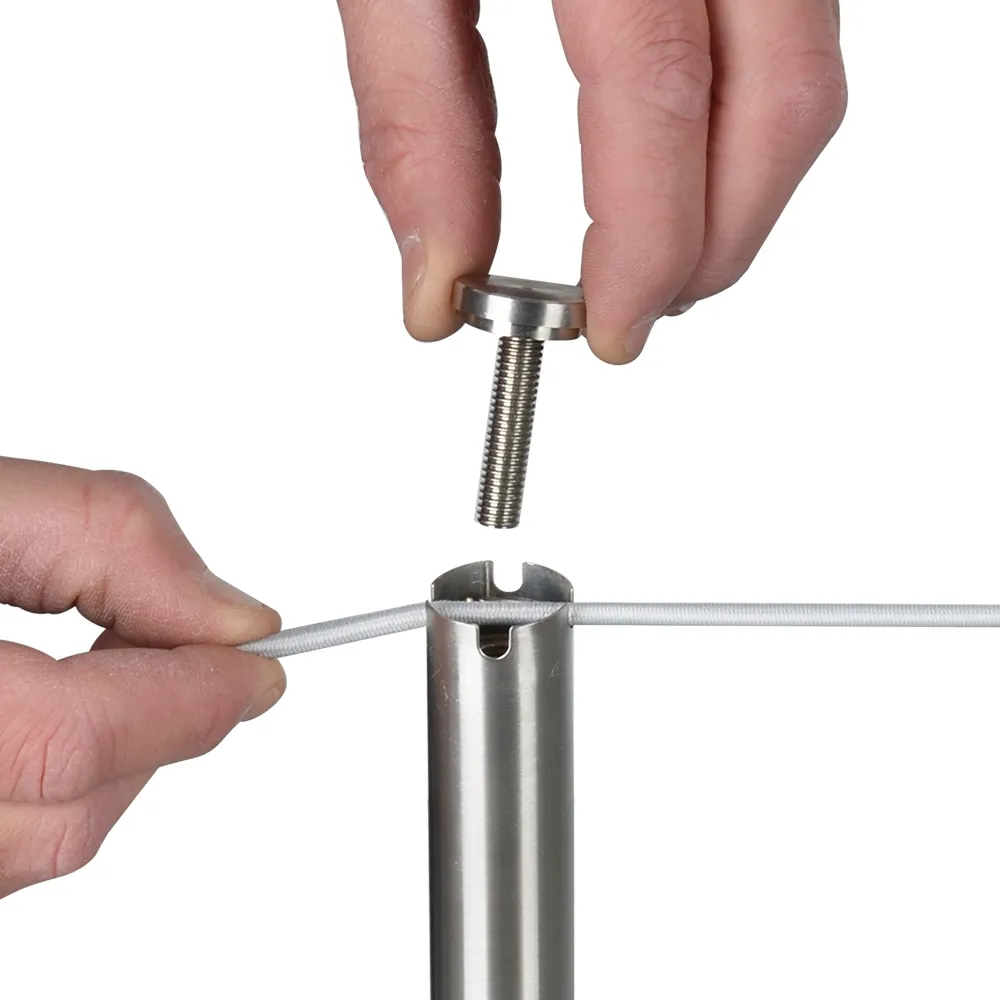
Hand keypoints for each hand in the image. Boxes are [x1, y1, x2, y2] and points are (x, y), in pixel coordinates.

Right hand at [0, 458, 283, 898]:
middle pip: (68, 812)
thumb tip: (231, 617)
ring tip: (106, 668)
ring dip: (111, 759)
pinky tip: (49, 717)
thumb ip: (107, 540)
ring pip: (40, 848)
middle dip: (160, 725)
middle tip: (185, 647)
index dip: (193, 701)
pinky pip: (2, 857)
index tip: (261, 665)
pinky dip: (55, 789)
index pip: (76, 741)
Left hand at [337, 0, 845, 361]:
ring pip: (807, 77)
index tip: (605, 331)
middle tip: (638, 312)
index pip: (654, 94)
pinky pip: (800, 34)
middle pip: (775, 103)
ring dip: (743, 197)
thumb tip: (435, 280)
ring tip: (663, 256)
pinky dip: (747, 125)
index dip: (644, 242)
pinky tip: (686, 159)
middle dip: (713, 244)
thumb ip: (413, 120)